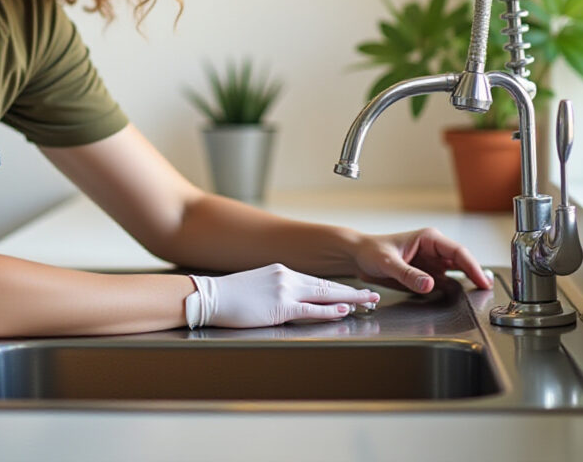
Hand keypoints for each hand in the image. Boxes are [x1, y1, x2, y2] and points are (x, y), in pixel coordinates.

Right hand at [188, 264, 379, 328]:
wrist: (209, 295)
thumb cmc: (229, 295)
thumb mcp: (257, 285)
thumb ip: (276, 289)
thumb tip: (287, 300)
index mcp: (282, 272)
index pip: (317, 281)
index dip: (338, 288)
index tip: (354, 291)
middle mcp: (287, 277)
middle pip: (327, 285)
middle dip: (353, 291)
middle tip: (373, 294)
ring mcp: (284, 291)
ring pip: (325, 295)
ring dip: (350, 298)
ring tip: (368, 302)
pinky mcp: (279, 307)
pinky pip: (311, 309)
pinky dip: (330, 310)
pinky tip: (344, 310)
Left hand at [349, 228, 493, 293]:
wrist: (359, 258)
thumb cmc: (371, 251)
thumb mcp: (388, 262)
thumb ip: (408, 274)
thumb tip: (429, 284)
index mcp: (429, 239)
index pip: (457, 252)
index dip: (473, 267)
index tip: (482, 281)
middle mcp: (434, 250)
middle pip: (461, 263)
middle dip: (475, 275)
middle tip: (486, 291)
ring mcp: (432, 263)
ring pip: (456, 274)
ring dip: (466, 284)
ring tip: (478, 297)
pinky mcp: (427, 275)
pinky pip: (444, 283)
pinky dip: (453, 291)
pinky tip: (460, 299)